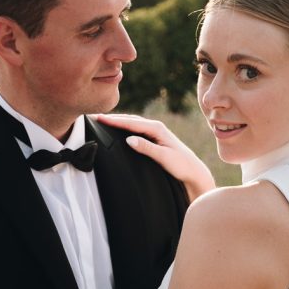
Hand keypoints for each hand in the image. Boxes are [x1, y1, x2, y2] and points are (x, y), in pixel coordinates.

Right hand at [95, 113, 214, 200]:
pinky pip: (136, 129)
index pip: (131, 123)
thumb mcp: (163, 157)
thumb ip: (146, 148)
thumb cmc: (181, 165)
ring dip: (119, 121)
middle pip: (130, 120)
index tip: (99, 118)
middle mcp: (156, 127)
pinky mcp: (156, 138)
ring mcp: (156, 131)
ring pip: (133, 123)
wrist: (194, 171)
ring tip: (103, 120)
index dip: (114, 121)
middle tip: (95, 116)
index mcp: (157, 129)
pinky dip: (125, 126)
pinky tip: (118, 128)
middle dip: (113, 118)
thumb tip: (129, 139)